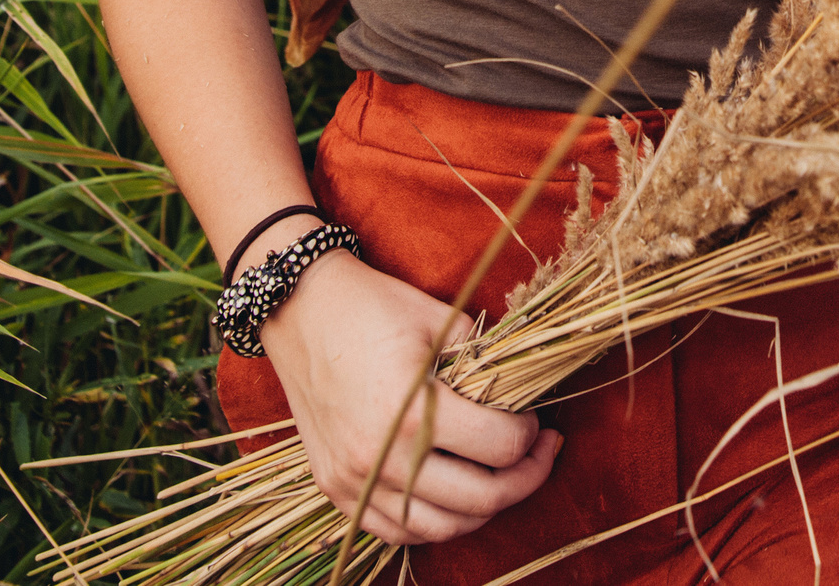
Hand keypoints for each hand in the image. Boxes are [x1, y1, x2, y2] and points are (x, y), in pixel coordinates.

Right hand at [263, 252, 562, 544]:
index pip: (500, 447)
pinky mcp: (335, 489)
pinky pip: (395, 532)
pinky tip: (454, 494)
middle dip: (525, 478)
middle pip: (479, 499)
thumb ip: (486, 363)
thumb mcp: (441, 319)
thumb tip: (525, 397)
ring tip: (502, 477)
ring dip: (482, 509)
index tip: (535, 419)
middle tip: (539, 453)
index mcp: (412, 410)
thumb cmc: (373, 307)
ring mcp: (353, 480)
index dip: (530, 434)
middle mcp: (380, 457)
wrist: (299, 308)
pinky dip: (433, 521)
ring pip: (440, 528)